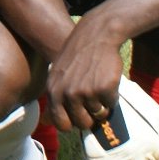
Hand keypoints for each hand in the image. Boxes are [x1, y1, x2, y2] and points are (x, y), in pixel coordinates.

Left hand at [45, 15, 128, 132]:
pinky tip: (107, 79)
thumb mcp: (57, 74)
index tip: (78, 116)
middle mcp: (67, 94)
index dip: (72, 123)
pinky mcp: (104, 88)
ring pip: (99, 115)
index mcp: (53, 91)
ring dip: (102, 104)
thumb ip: (54, 97)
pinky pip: (112, 104)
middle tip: (92, 101)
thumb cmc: (77, 56)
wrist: (96, 35)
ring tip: (98, 84)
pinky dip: (113, 96)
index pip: (60, 124)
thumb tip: (46, 122)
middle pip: (82, 124)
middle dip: (90, 117)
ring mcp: (86, 92)